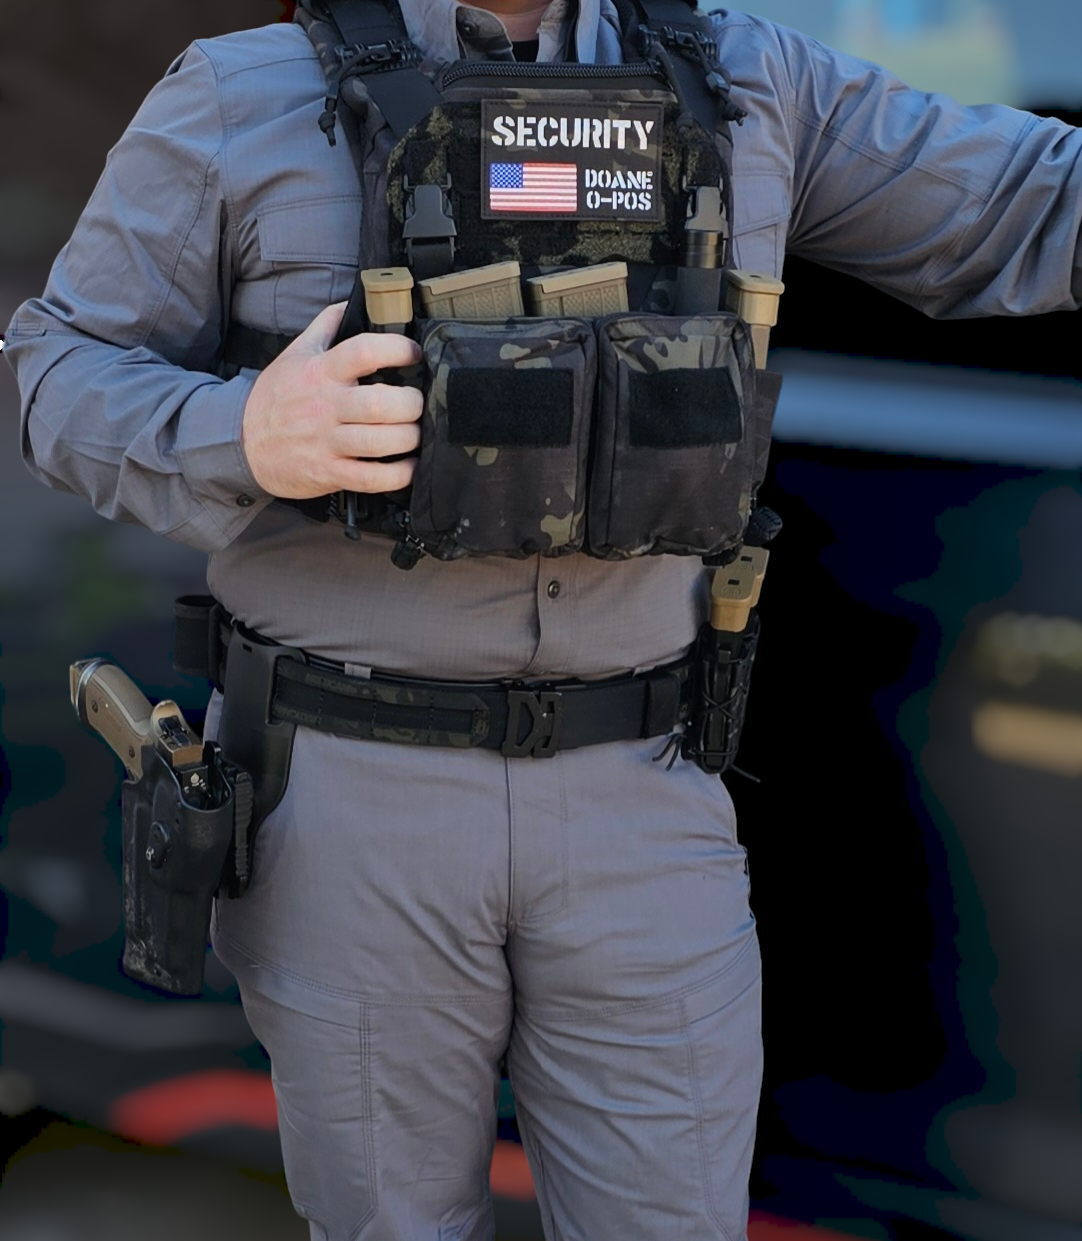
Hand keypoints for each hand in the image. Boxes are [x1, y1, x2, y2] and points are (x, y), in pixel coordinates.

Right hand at [241, 302, 422, 497]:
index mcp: (321, 372)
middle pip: (379, 403)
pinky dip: (398, 475)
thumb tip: (351, 301)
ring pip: (380, 442)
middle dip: (411, 404)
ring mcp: (327, 442)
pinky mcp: (329, 473)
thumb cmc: (275, 398)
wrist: (241, 443)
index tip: (413, 354)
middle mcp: (325, 406)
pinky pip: (371, 478)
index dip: (397, 349)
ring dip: (409, 438)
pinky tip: (408, 465)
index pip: (363, 352)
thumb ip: (325, 326)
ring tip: (415, 433)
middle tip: (417, 404)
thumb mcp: (294, 354)